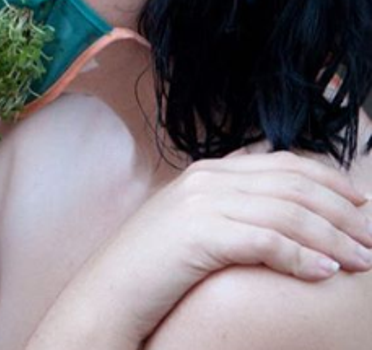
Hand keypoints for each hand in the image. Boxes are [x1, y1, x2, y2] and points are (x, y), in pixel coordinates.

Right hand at [28, 151, 371, 349]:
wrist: (108, 293)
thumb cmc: (153, 268)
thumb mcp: (193, 225)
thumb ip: (231, 206)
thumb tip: (281, 209)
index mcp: (208, 170)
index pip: (285, 162)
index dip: (330, 181)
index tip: (360, 206)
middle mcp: (206, 178)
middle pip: (294, 184)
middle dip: (342, 213)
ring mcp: (201, 202)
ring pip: (288, 212)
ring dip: (333, 238)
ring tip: (361, 262)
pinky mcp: (199, 233)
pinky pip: (267, 240)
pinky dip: (302, 256)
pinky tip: (324, 273)